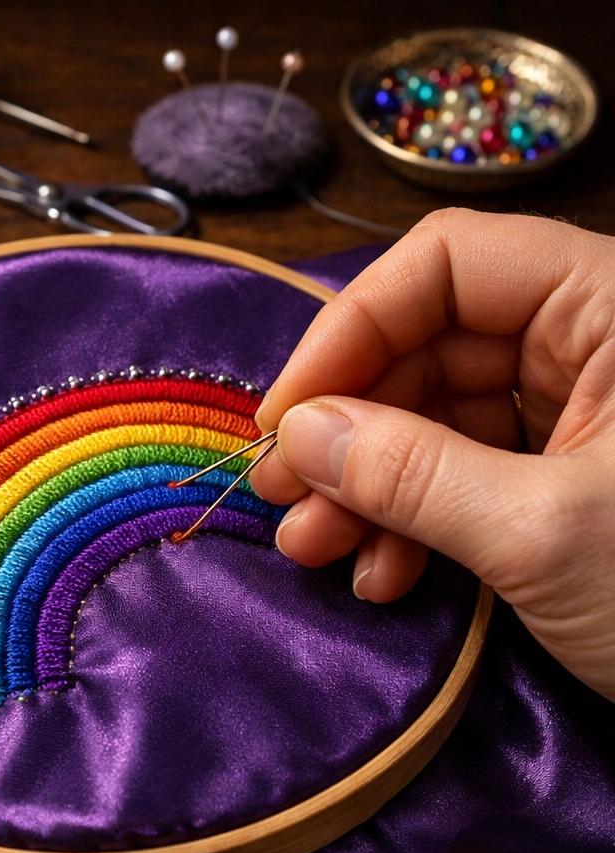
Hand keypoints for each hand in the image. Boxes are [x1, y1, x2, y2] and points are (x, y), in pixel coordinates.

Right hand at [249, 209, 614, 699]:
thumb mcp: (543, 533)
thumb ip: (411, 474)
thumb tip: (295, 434)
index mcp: (614, 306)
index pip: (448, 266)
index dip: (348, 330)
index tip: (283, 415)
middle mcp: (591, 344)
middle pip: (426, 350)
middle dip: (348, 433)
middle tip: (280, 500)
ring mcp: (574, 415)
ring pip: (432, 422)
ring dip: (365, 491)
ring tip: (316, 554)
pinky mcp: (561, 478)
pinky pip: (461, 477)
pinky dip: (411, 526)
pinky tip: (385, 578)